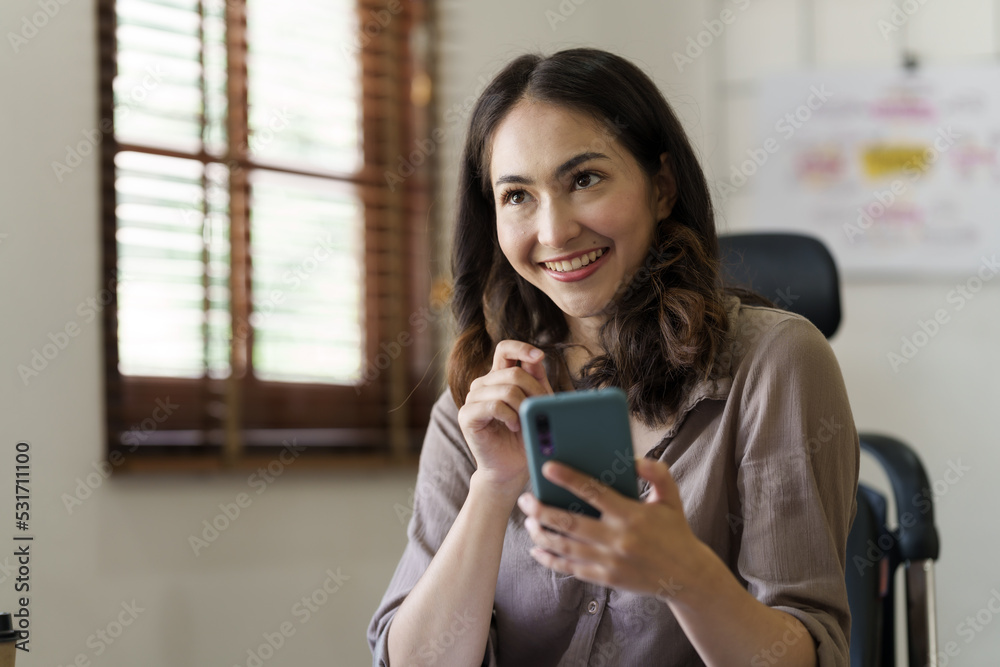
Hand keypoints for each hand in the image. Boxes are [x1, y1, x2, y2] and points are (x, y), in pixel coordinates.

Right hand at [458, 340, 554, 493]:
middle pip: (513, 372)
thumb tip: (537, 357)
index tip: (540, 356)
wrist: (511, 467)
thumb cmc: (525, 436)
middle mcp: (483, 384)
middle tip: (540, 408)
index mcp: (498, 377)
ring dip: (523, 406)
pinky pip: (494, 405)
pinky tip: (514, 426)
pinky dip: (510, 416)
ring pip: (506, 389)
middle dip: (534, 390)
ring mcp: (472, 399)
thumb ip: (536, 379)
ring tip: (525, 422)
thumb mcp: (536, 404)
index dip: (522, 348)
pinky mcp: (467, 416)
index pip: (505, 349)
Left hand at [516, 457, 701, 598]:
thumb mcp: (671, 498)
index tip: (547, 467)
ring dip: (541, 533)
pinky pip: (570, 568)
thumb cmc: (675, 531)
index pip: (594, 492)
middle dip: (542, 509)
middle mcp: (618, 539)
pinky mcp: (606, 578)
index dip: (568, 478)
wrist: (687, 576)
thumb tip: (633, 459)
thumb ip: (656, 472)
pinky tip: (537, 548)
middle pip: (570, 522)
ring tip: (528, 520)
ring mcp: (610, 561)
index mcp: (632, 515)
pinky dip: (550, 559)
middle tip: (525, 499)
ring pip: (565, 546)